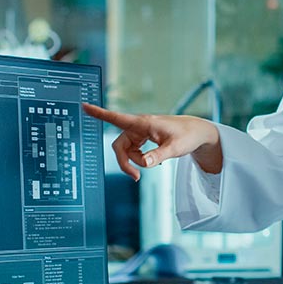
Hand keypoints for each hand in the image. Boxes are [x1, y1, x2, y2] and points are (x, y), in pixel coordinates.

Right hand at [82, 103, 221, 179]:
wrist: (198, 132)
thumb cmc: (188, 135)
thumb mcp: (175, 148)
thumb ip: (158, 156)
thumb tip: (144, 164)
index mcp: (143, 123)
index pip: (117, 118)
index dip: (99, 114)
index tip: (84, 106)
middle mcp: (139, 126)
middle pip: (119, 145)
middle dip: (125, 161)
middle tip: (137, 177)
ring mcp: (141, 132)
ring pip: (126, 150)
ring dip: (134, 161)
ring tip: (152, 166)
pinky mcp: (144, 138)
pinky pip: (134, 151)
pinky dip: (139, 159)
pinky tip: (152, 161)